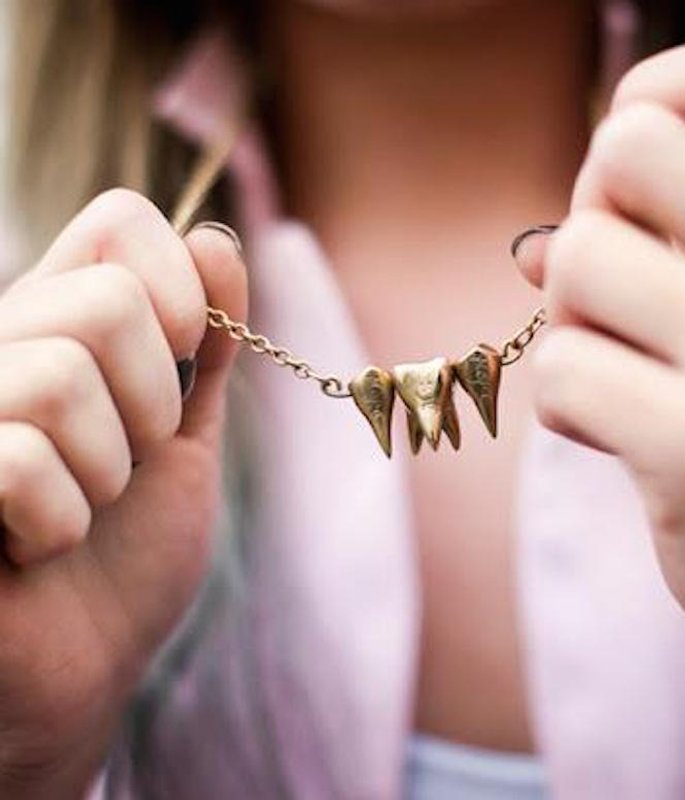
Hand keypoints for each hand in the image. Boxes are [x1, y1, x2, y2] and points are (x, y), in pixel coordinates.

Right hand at [0, 189, 245, 797]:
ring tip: (79, 510)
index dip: (176, 278)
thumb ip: (203, 347)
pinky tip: (34, 547)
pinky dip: (58, 520)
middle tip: (126, 464)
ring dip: (104, 471)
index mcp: (63, 329)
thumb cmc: (131, 554)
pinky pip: (17, 457)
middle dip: (149, 408)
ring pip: (60, 377)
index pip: (118, 221)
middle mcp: (1, 349)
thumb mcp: (184, 439)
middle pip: (105, 304)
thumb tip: (216, 240)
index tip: (188, 346)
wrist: (87, 665)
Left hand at [515, 33, 684, 689]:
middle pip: (624, 151)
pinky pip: (560, 372)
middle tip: (614, 296)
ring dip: (570, 326)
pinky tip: (619, 440)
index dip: (645, 106)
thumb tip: (533, 243)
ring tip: (622, 377)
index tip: (623, 185)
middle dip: (593, 220)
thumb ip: (655, 261)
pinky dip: (567, 407)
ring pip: (575, 263)